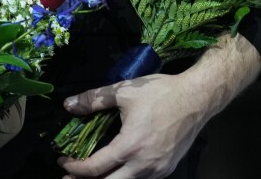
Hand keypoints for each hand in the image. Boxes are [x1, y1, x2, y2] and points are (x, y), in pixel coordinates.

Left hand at [57, 73, 206, 178]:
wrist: (197, 97)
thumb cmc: (162, 93)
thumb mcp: (124, 91)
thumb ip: (94, 99)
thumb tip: (69, 104)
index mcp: (130, 146)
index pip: (95, 168)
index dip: (74, 168)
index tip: (63, 162)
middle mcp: (144, 164)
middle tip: (71, 177)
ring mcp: (157, 170)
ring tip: (93, 174)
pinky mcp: (167, 169)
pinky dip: (125, 177)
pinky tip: (118, 169)